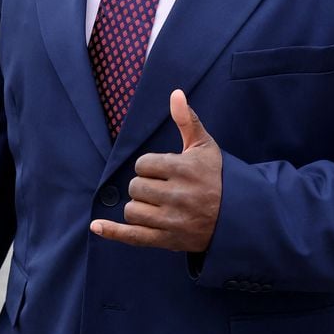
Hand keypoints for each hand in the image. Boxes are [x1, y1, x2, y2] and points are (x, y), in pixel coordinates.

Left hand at [90, 90, 221, 251]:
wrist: (237, 215)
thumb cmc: (217, 175)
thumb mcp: (204, 145)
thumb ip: (186, 119)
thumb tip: (175, 92)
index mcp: (184, 169)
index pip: (143, 164)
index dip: (150, 166)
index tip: (164, 170)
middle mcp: (177, 196)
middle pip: (136, 187)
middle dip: (144, 185)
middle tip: (162, 187)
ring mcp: (172, 221)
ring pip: (133, 210)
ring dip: (139, 206)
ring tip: (157, 204)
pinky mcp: (168, 240)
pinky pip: (134, 237)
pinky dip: (113, 232)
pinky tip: (96, 226)